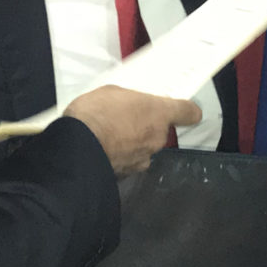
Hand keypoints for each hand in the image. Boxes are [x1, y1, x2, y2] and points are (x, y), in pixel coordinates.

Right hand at [64, 86, 201, 174]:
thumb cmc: (96, 113)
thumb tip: (133, 106)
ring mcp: (144, 158)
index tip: (179, 109)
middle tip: (124, 118)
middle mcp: (157, 138)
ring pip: (145, 148)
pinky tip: (104, 150)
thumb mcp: (113, 92)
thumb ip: (131, 100)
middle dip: (146, 126)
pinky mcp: (129, 174)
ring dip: (133, 143)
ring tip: (109, 136)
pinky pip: (129, 162)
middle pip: (160, 131)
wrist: (77, 149)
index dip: (186, 111)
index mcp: (158, 113)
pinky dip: (120, 157)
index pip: (189, 112)